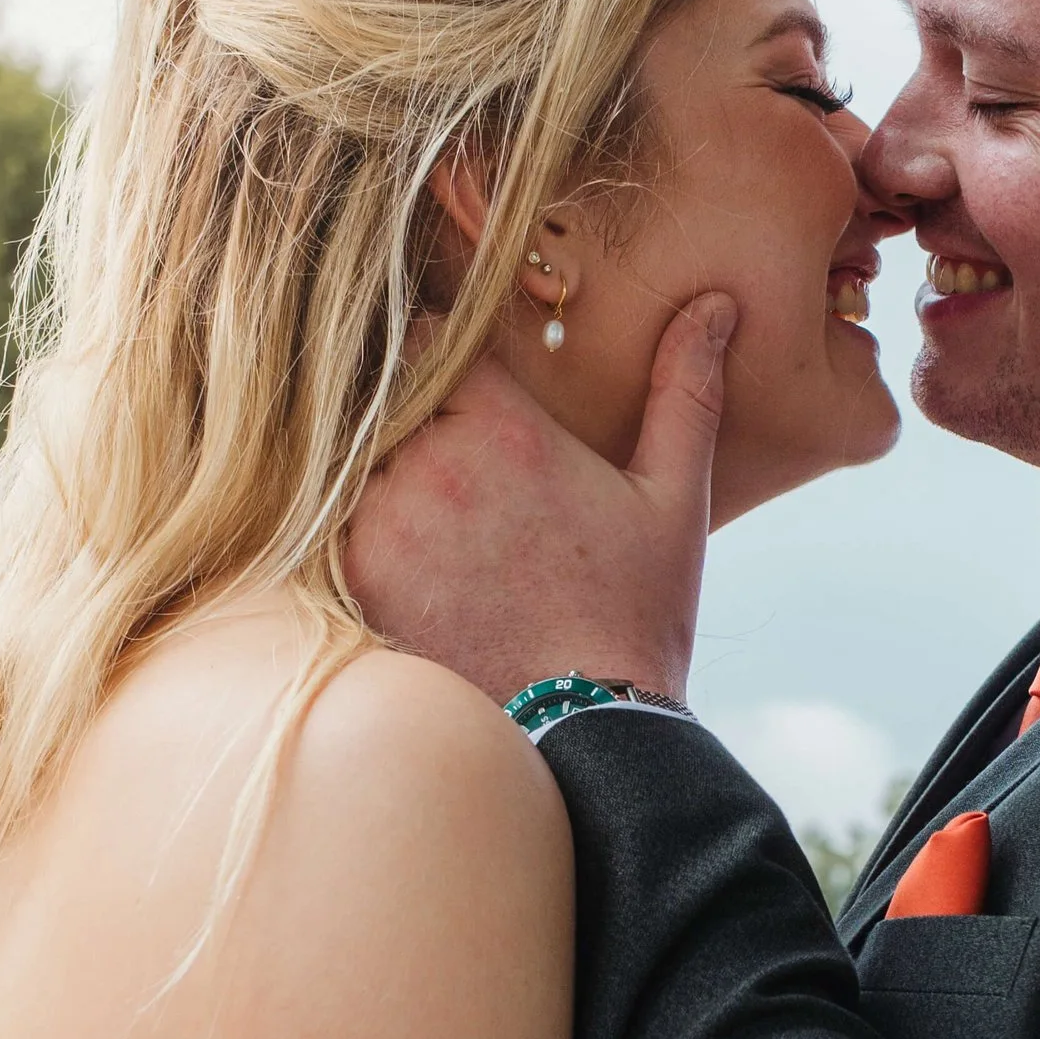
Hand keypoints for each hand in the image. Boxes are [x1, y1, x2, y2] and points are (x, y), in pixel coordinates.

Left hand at [346, 296, 737, 707]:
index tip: (459, 389)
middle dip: (404, 418)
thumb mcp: (671, 498)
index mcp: (504, 428)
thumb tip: (713, 306)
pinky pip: (326, 524)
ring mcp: (382, 524)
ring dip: (372, 475)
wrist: (582, 732)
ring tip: (423, 519)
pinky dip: (351, 531)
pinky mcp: (353, 580)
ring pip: (344, 460)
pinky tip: (402, 563)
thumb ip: (683, 392)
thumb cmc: (633, 615)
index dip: (439, 359)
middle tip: (442, 462)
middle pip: (379, 397)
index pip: (429, 338)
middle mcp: (431, 465)